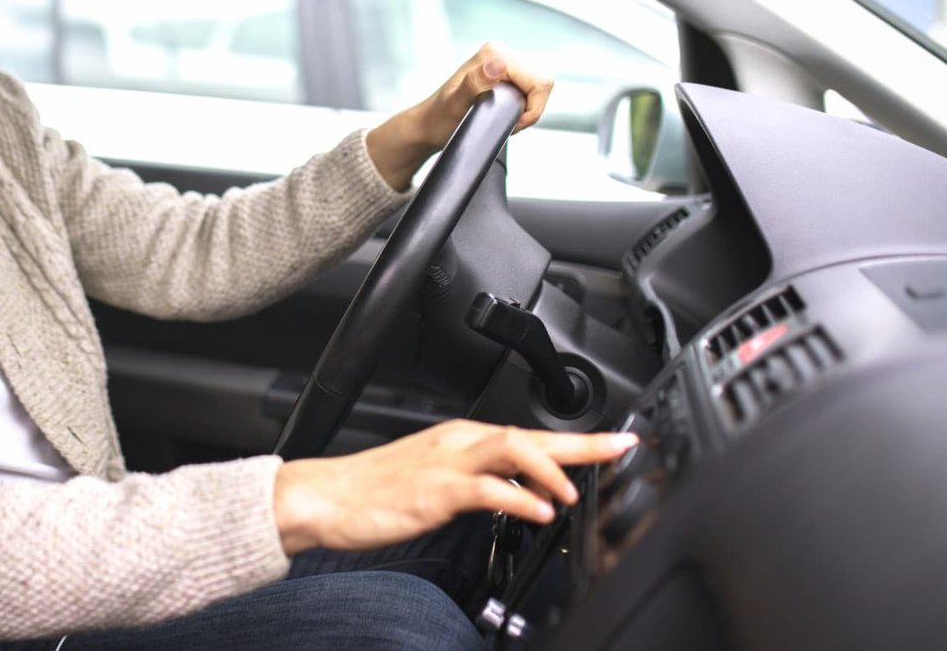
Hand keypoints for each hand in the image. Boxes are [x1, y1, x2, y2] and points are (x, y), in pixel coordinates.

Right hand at [272, 420, 636, 554]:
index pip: (530, 435)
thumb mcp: (437, 484)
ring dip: (551, 468)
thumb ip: (481, 485)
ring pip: (511, 449)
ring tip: (575, 493)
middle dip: (582, 444)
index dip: (577, 442)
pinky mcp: (433, 490)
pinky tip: (537, 512)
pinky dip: (517, 499)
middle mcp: (459, 442)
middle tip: (622, 448)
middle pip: (531, 435)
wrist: (325, 496)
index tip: (614, 444)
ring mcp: (446, 463)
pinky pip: (484, 489)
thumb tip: (522, 497)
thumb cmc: (373, 491)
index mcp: (462, 439)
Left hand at [365, 43, 554, 190]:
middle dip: (530, 108)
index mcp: (495, 53)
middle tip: (505, 122)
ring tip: (501, 118)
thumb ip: (475, 83)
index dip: (532, 109)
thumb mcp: (456, 105)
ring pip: (538, 87)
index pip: (540, 82)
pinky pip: (529, 90)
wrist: (429, 126)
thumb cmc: (439, 119)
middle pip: (542, 82)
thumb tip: (498, 65)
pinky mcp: (504, 74)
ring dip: (525, 108)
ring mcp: (502, 62)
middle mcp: (500, 52)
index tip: (510, 123)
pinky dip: (522, 106)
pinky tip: (502, 113)